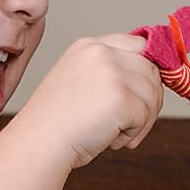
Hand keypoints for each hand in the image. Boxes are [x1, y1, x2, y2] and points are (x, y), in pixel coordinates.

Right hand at [27, 34, 163, 169]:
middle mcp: (101, 52)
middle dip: (148, 101)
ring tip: (112, 134)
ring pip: (152, 95)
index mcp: (89, 46)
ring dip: (141, 121)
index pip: (139, 46)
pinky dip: (133, 134)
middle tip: (130, 124)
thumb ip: (110, 73)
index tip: (144, 94)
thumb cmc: (55, 123)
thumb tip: (151, 81)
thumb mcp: (80, 82)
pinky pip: (145, 116)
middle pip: (151, 71)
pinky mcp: (121, 97)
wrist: (37, 144)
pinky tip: (110, 139)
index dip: (147, 71)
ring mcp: (111, 73)